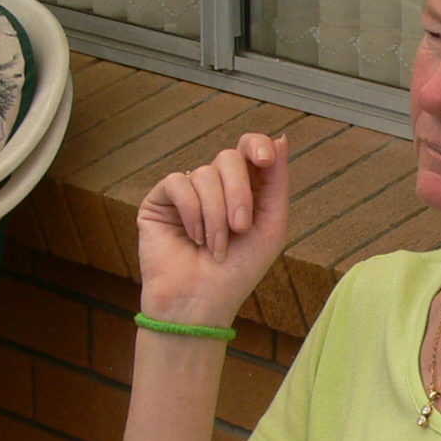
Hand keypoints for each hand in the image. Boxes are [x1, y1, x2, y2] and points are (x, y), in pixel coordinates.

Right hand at [137, 131, 290, 325]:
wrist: (201, 302)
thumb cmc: (239, 271)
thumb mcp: (271, 227)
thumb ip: (277, 183)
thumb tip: (280, 137)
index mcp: (245, 189)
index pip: (249, 148)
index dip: (256, 146)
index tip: (265, 160)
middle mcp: (215, 186)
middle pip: (229, 158)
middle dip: (239, 193)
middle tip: (241, 228)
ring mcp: (187, 191)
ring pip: (205, 173)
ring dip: (216, 215)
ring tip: (216, 247)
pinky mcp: (160, 200)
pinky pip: (179, 183)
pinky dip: (192, 212)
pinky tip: (193, 238)